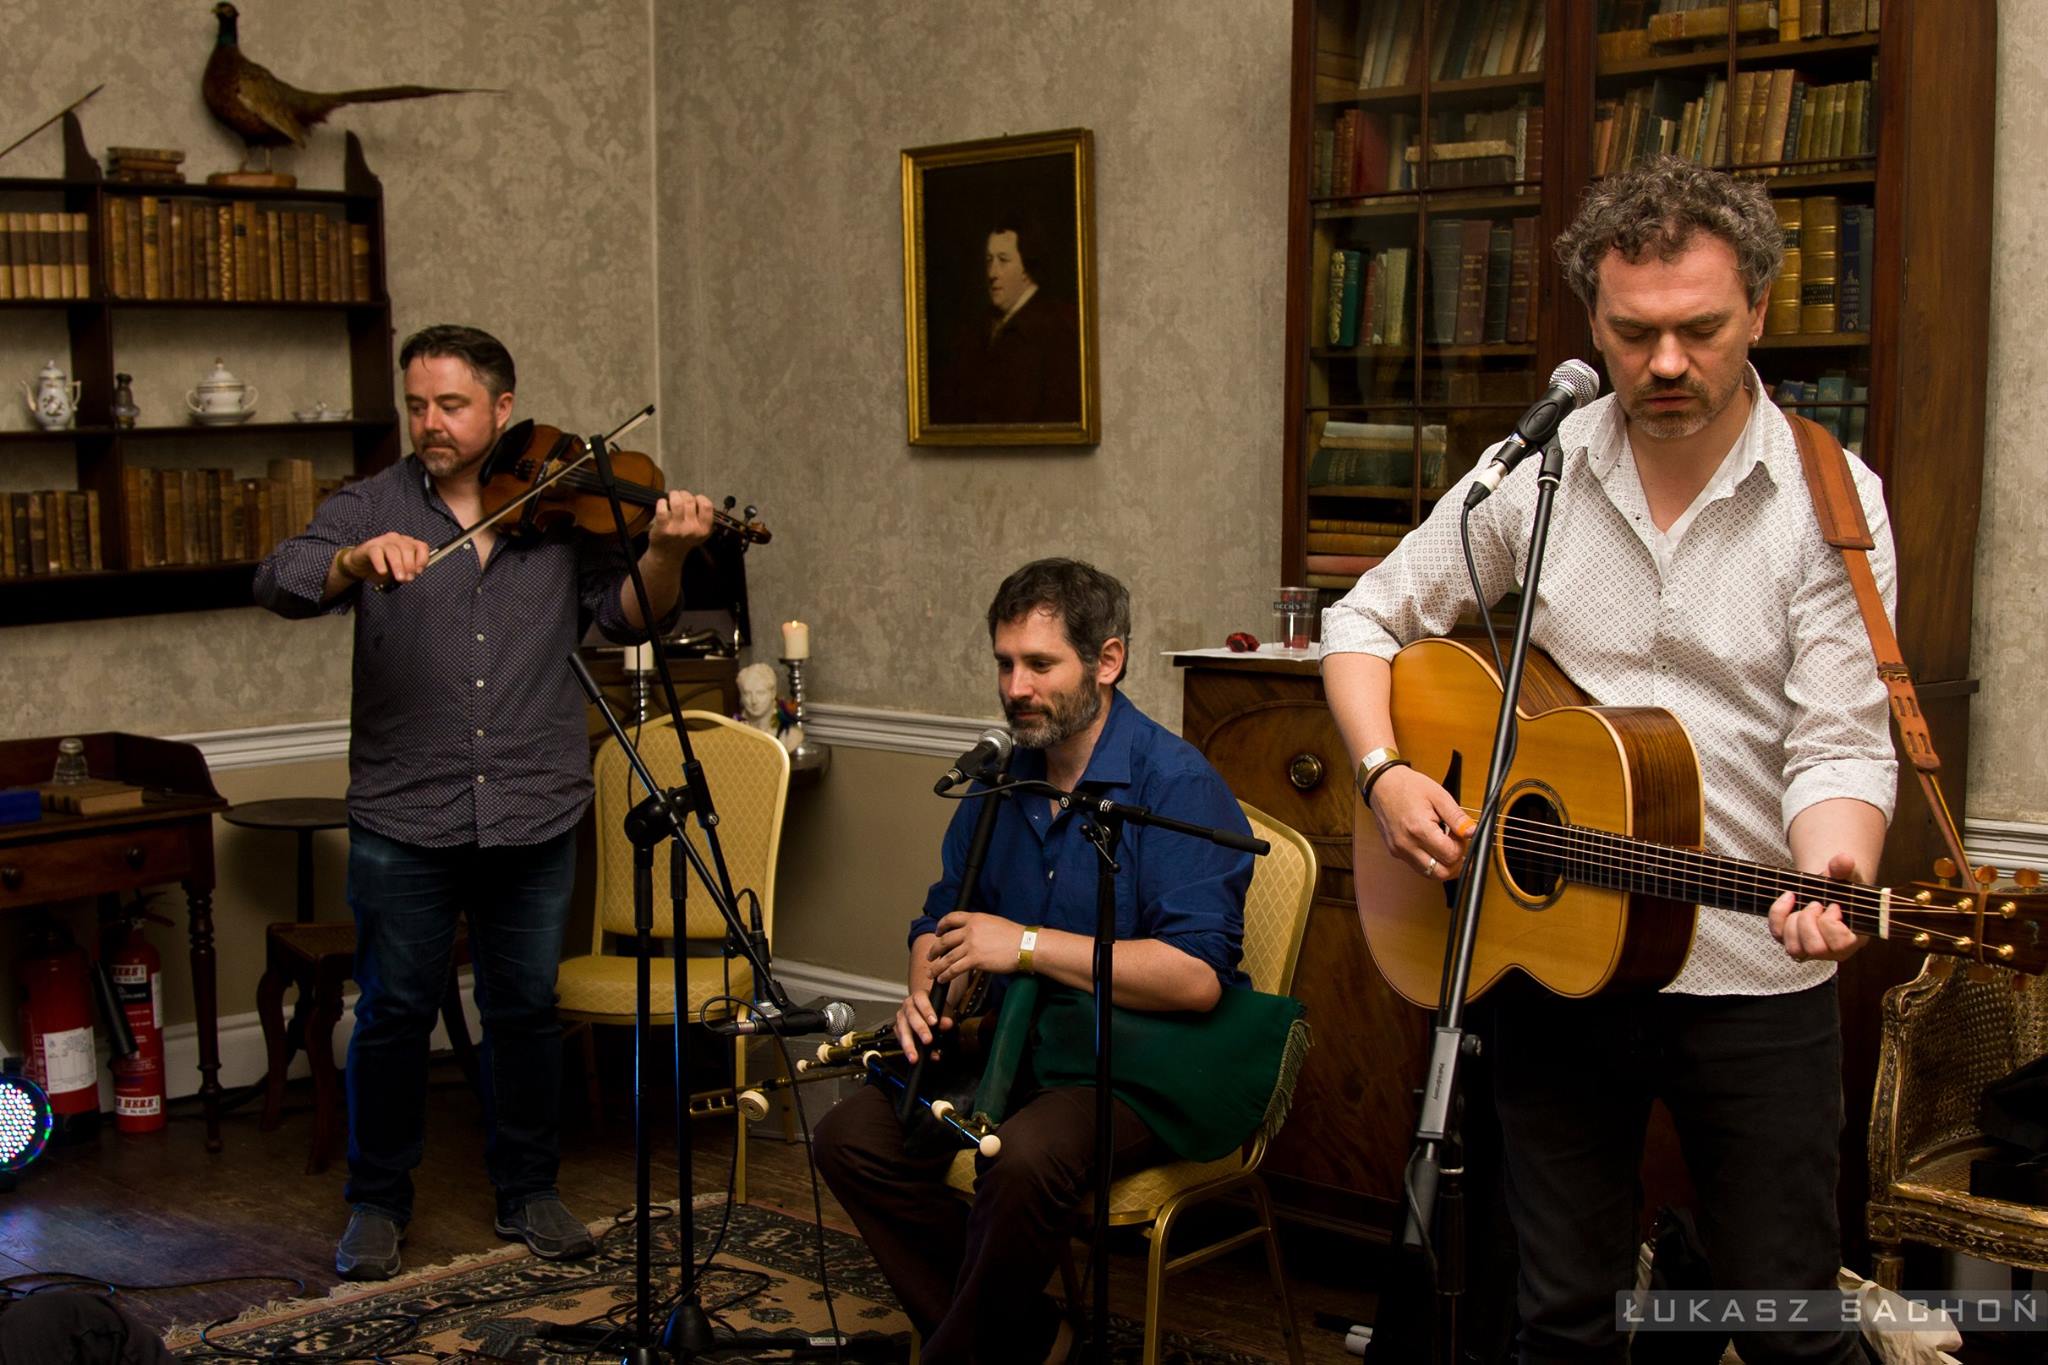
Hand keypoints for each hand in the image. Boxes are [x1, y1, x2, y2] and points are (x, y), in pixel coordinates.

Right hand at [342, 532, 429, 584]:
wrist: (361, 565)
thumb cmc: (383, 566)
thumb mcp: (399, 571)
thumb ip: (407, 572)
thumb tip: (410, 577)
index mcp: (407, 544)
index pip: (421, 547)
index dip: (422, 559)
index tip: (419, 572)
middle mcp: (397, 540)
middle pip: (408, 548)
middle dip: (410, 565)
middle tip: (408, 578)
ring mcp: (383, 541)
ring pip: (393, 550)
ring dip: (398, 566)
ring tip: (399, 578)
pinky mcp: (370, 546)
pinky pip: (377, 553)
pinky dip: (381, 563)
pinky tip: (382, 571)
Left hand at [646, 488, 713, 558]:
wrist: (668, 555)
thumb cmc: (683, 539)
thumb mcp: (700, 532)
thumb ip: (703, 517)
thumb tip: (697, 498)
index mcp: (704, 529)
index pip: (707, 506)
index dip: (700, 498)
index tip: (694, 500)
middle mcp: (692, 530)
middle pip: (690, 500)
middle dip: (683, 494)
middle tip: (679, 497)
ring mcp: (677, 529)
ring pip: (677, 502)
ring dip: (673, 495)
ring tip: (671, 498)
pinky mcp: (663, 528)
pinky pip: (662, 508)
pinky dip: (661, 502)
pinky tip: (662, 504)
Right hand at [893, 986, 954, 1064]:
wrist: (927, 1011)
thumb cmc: (935, 1009)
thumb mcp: (944, 1010)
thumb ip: (946, 1016)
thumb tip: (947, 1023)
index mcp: (919, 996)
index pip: (921, 999)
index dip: (927, 1010)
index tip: (934, 1022)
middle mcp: (907, 1006)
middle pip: (911, 1016)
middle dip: (920, 1029)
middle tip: (928, 1040)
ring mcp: (901, 1018)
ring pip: (902, 1030)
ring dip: (909, 1045)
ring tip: (915, 1057)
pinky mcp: (898, 1030)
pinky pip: (901, 1040)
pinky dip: (910, 1050)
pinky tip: (918, 1057)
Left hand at [928, 910, 1026, 986]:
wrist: (1026, 945)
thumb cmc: (1015, 936)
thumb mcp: (994, 923)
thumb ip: (980, 927)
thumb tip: (972, 935)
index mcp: (975, 918)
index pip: (951, 918)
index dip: (941, 925)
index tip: (938, 932)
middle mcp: (970, 930)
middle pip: (945, 939)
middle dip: (934, 949)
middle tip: (931, 956)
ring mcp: (971, 945)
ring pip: (947, 956)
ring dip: (937, 966)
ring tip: (932, 972)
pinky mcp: (975, 959)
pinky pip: (954, 968)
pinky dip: (946, 975)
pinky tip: (943, 979)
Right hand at [1369, 764, 1475, 880]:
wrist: (1382, 784)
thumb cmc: (1408, 786)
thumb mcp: (1439, 796)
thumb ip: (1457, 817)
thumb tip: (1472, 832)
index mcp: (1419, 829)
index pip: (1450, 855)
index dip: (1461, 847)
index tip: (1460, 835)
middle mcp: (1407, 845)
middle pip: (1440, 873)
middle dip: (1455, 864)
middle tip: (1458, 847)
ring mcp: (1399, 850)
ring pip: (1429, 874)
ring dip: (1443, 865)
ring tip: (1446, 847)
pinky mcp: (1395, 852)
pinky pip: (1418, 866)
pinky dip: (1430, 861)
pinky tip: (1433, 846)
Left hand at [1768, 852, 1866, 961]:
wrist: (1824, 889)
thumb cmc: (1840, 886)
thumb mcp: (1845, 876)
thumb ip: (1844, 869)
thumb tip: (1844, 860)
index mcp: (1852, 941)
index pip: (1840, 946)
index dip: (1831, 924)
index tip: (1834, 905)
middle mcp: (1830, 951)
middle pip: (1815, 949)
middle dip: (1810, 922)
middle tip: (1816, 904)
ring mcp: (1808, 948)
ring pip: (1794, 949)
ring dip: (1794, 922)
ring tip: (1805, 905)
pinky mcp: (1789, 939)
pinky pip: (1777, 933)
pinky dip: (1778, 913)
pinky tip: (1788, 897)